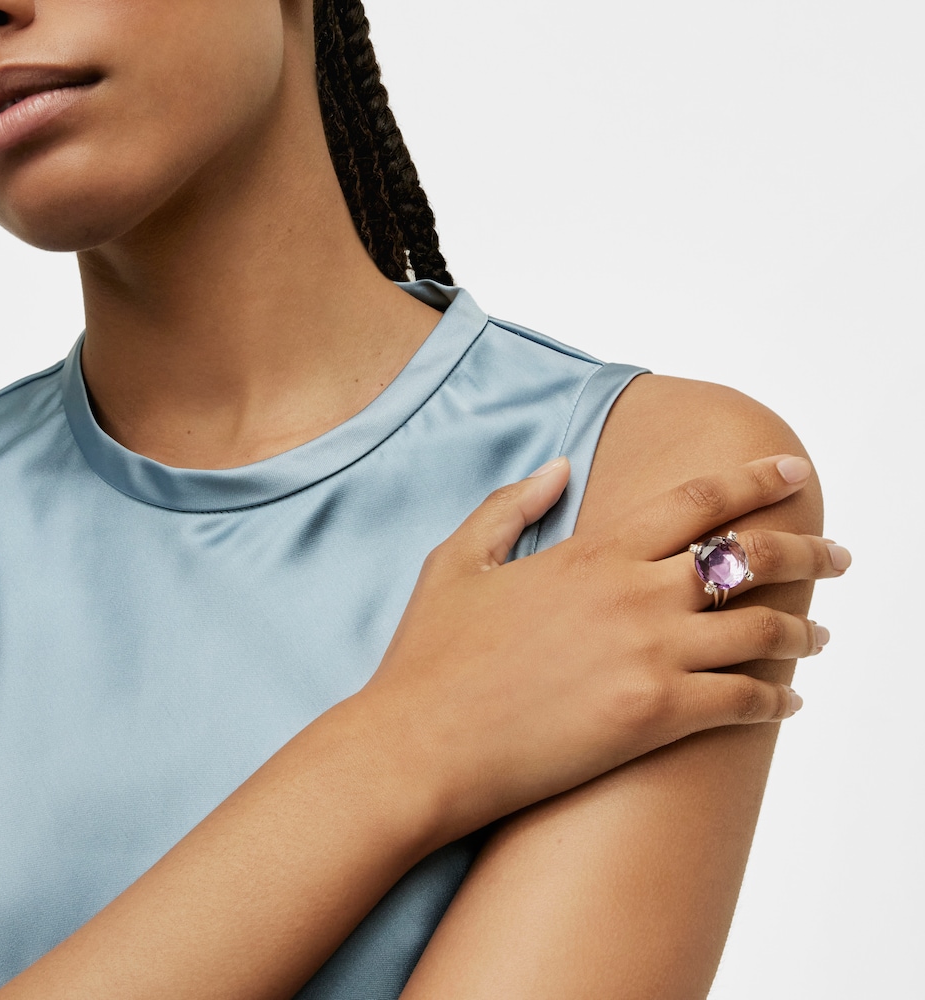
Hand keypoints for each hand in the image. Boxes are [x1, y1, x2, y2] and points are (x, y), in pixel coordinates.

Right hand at [360, 454, 847, 844]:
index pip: (697, 501)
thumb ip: (510, 503)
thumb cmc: (432, 655)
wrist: (422, 746)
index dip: (755, 480)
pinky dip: (776, 700)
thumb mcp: (457, 558)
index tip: (793, 473)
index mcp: (593, 553)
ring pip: (760, 631)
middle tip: (837, 556)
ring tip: (818, 634)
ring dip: (802, 630)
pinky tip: (786, 700)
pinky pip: (743, 703)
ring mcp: (650, 658)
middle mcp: (634, 597)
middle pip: (751, 558)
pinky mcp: (653, 720)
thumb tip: (560, 466)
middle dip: (806, 551)